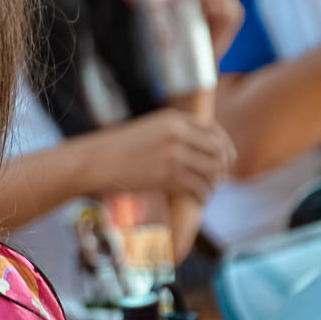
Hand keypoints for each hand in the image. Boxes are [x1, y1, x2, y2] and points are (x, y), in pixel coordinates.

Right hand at [89, 108, 235, 202]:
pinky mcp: (166, 176)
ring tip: (207, 192)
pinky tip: (198, 200)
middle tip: (218, 180)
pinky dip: (201, 196)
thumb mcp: (149, 130)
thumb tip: (204, 150)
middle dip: (222, 168)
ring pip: (210, 172)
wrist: (94, 162)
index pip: (214, 130)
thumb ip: (175, 134)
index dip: (225, 146)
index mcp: (173, 119)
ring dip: (213, 185)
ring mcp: (172, 155)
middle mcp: (176, 134)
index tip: (225, 159)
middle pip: (217, 152)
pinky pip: (196, 187)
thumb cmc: (119, 149)